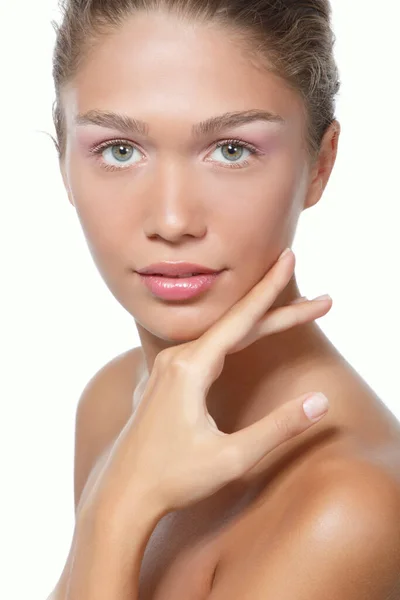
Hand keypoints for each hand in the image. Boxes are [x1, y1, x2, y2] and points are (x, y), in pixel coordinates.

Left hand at [83, 248, 331, 520]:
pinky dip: (238, 337)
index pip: (242, 319)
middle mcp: (177, 358)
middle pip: (239, 325)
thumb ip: (278, 427)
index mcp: (190, 368)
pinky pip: (209, 347)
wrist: (124, 492)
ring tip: (295, 314)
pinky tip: (250, 334)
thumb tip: (320, 402)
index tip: (289, 257)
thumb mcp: (232, 458)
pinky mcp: (169, 377)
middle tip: (321, 302)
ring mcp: (169, 366)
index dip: (271, 289)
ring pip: (224, 335)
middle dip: (281, 311)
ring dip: (261, 324)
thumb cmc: (173, 477)